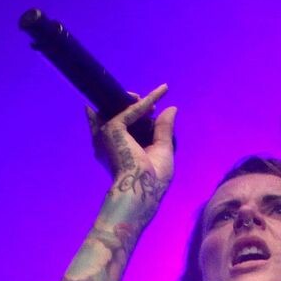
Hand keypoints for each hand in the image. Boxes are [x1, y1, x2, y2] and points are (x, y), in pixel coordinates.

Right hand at [89, 84, 175, 216]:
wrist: (143, 189)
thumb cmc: (153, 179)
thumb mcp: (162, 149)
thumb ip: (163, 129)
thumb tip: (172, 108)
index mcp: (120, 149)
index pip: (124, 127)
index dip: (136, 116)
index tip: (152, 111)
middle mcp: (110, 141)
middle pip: (123, 116)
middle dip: (137, 107)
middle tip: (154, 107)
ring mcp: (109, 134)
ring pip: (126, 109)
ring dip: (142, 101)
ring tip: (158, 97)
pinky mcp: (113, 128)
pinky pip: (133, 109)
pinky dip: (150, 99)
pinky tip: (163, 90)